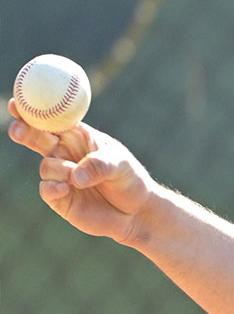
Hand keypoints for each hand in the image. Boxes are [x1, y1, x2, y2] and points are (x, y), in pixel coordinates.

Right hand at [8, 98, 154, 242]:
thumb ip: (100, 165)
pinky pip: (46, 189)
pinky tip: (66, 189)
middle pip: (36, 137)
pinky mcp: (60, 197)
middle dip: (24, 131)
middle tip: (17, 129)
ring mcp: (61, 175)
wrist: (136, 211)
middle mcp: (65, 154)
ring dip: (60, 170)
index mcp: (78, 137)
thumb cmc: (130, 180)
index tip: (18, 102)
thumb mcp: (121, 165)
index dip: (34, 111)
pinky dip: (52, 188)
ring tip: (79, 178)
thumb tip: (75, 176)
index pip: (53, 120)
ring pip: (46, 166)